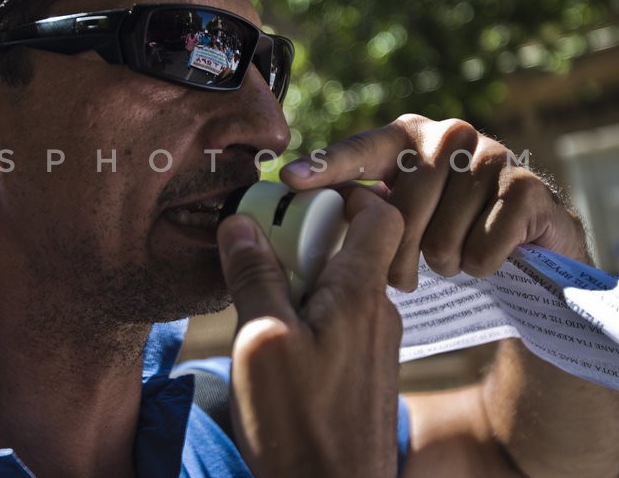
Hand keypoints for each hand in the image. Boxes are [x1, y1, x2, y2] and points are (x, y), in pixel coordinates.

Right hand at [218, 188, 403, 477]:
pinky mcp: (364, 368)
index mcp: (359, 293)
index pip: (379, 212)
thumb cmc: (298, 424)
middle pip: (354, 244)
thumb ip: (254, 277)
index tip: (292, 203)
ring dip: (303, 276)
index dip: (341, 194)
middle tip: (260, 254)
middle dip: (305, 236)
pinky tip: (278, 338)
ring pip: (343, 282)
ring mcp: (375, 342)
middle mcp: (378, 311)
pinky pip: (341, 316)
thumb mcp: (261, 340)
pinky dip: (311, 310)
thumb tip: (239, 222)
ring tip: (261, 300)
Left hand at [280, 115, 587, 290]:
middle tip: (404, 278)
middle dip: (398, 260)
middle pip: (400, 215)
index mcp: (404, 136)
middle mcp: (447, 135)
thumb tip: (313, 220)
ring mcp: (491, 155)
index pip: (359, 151)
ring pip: (441, 240)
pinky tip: (490, 255)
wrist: (529, 241)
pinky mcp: (527, 186)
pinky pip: (483, 249)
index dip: (325, 167)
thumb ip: (365, 207)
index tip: (290, 179)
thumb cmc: (446, 226)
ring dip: (445, 263)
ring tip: (453, 255)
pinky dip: (482, 265)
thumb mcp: (401, 209)